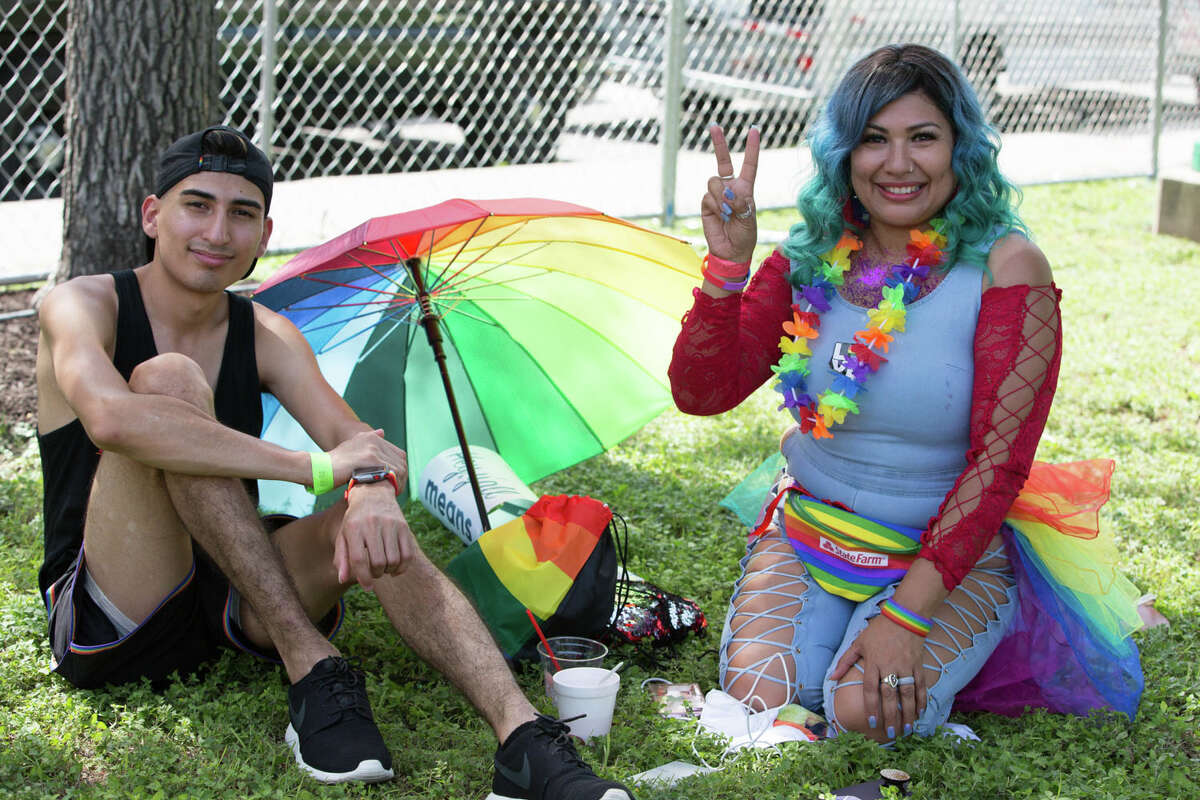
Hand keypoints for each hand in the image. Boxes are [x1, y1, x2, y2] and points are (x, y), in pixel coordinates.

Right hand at [327, 428, 407, 486]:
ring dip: (399, 482)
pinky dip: (393, 484)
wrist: (320, 468)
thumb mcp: (352, 446)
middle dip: (402, 477)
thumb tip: (382, 431)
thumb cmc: (336, 463)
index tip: (396, 481)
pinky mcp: (369, 458)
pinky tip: (389, 492)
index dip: (400, 469)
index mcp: (373, 437)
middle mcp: (374, 439)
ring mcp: (372, 448)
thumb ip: (369, 440)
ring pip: (397, 468)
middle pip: (401, 461)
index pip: (399, 454)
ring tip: (393, 493)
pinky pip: (390, 472)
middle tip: (397, 489)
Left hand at [334, 483, 414, 589]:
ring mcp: (391, 525)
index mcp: (354, 528)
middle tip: (374, 572)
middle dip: (376, 574)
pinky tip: (395, 567)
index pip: (359, 559)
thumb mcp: (343, 535)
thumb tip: (342, 580)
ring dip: (389, 570)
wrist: (373, 493)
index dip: (363, 577)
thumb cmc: (355, 519)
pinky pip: (408, 554)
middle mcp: (373, 524)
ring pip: (394, 560)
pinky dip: (402, 567)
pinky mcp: (404, 526)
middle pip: (378, 562)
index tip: (367, 586)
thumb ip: (341, 558)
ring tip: (383, 568)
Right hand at [700, 124, 760, 264]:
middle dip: (719, 143)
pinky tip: (721, 216)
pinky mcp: (706, 204)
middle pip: (723, 161)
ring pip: (715, 181)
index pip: (749, 164)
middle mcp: (730, 187)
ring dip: (723, 196)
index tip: (754, 130)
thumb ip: (741, 201)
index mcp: (746, 188)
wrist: (730, 252)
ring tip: (729, 212)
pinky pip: (708, 196)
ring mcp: (717, 194)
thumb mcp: (750, 217)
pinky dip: (716, 205)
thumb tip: (727, 190)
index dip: (751, 148)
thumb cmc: (745, 235)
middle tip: (714, 126)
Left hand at [829, 613, 926, 740]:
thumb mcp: (858, 643)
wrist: (904, 616)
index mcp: (874, 662)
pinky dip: (922, 700)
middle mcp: (890, 667)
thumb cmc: (878, 630)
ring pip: (908, 694)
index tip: (871, 722)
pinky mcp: (918, 666)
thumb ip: (845, 661)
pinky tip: (920, 713)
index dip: (872, 707)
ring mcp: (906, 667)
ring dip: (908, 713)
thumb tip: (831, 677)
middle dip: (890, 716)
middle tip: (890, 733)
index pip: (871, 690)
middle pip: (890, 696)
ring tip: (906, 729)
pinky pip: (921, 686)